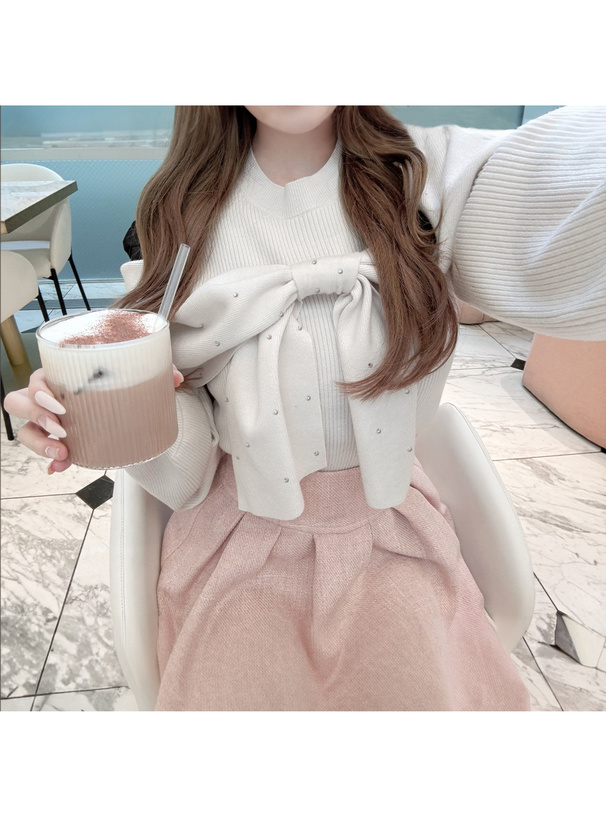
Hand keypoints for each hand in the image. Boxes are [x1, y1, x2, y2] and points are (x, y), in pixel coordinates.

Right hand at [3, 365, 183, 474]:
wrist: (126, 412)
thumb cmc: (120, 389)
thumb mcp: (136, 379)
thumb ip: (155, 374)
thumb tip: (175, 378)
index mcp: (62, 376)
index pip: (38, 377)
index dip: (40, 389)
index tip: (60, 404)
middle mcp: (49, 399)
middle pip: (20, 402)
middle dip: (36, 415)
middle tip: (62, 428)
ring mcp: (49, 422)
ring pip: (26, 430)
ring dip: (39, 441)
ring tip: (62, 452)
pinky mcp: (59, 442)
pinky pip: (45, 454)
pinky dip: (52, 463)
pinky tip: (61, 468)